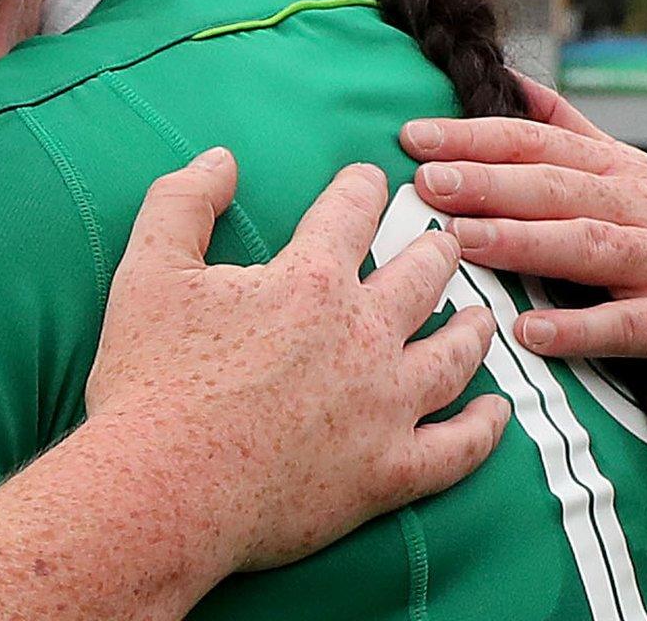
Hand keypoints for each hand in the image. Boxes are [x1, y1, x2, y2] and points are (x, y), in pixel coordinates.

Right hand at [85, 149, 508, 572]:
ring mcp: (384, 408)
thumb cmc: (150, 378)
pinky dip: (486, 429)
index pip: (350, 213)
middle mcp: (363, 336)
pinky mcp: (387, 473)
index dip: (362, 188)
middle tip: (446, 239)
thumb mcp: (149, 269)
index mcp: (309, 281)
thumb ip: (184, 202)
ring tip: (482, 317)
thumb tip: (220, 159)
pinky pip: (457, 448)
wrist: (162, 486)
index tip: (371, 178)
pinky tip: (497, 414)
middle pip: (420, 278)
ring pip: (453, 358)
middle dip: (436, 249)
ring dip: (473, 330)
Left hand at [400, 72, 646, 394]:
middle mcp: (638, 206)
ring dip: (521, 242)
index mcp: (612, 169)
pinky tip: (528, 332)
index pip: (535, 143)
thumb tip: (508, 77)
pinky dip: (578, 328)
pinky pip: (625, 325)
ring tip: (462, 241)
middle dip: (488, 181)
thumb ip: (566, 127)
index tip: (412, 137)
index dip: (474, 137)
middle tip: (427, 182)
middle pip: (554, 187)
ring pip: (586, 245)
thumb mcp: (621, 174)